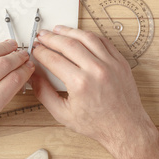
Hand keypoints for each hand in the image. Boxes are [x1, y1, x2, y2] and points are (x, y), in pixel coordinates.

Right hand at [31, 25, 151, 149]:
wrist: (125, 128)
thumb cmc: (97, 124)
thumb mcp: (62, 114)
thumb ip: (44, 92)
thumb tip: (33, 76)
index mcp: (80, 84)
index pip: (53, 59)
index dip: (40, 52)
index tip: (35, 49)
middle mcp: (96, 70)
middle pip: (68, 44)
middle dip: (51, 38)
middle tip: (42, 36)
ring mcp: (111, 64)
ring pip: (86, 38)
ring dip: (69, 31)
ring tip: (58, 30)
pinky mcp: (120, 62)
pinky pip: (103, 41)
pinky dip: (89, 35)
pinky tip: (80, 35)